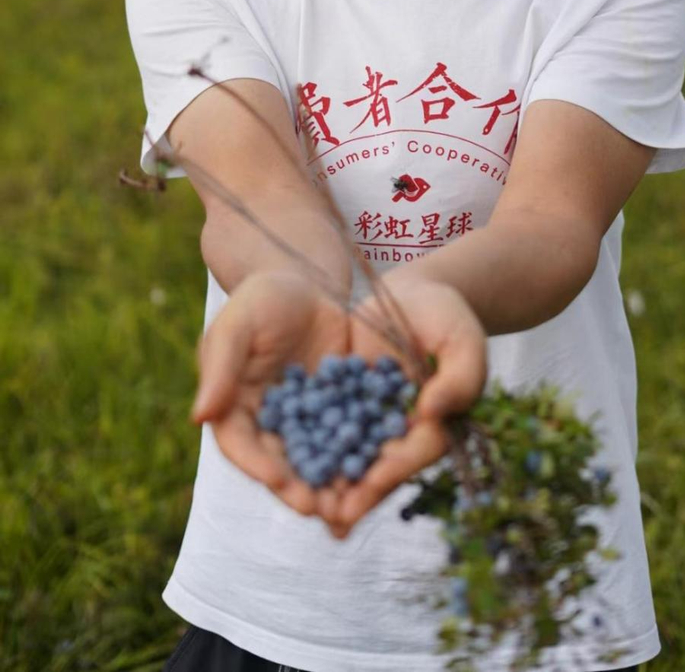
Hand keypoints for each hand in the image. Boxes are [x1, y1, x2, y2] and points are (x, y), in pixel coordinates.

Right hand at [190, 269, 353, 526]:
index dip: (258, 467)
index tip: (279, 483)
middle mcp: (268, 423)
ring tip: (353, 505)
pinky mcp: (339, 410)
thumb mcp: (237, 325)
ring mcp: (305, 420)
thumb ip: (221, 367)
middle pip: (280, 463)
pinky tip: (380, 471)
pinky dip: (362, 457)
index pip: (241, 445)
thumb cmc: (260, 298)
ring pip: (317, 459)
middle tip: (322, 510)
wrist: (306, 280)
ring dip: (332, 485)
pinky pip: (350, 437)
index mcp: (234, 408)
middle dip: (300, 489)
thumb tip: (199, 417)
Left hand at [330, 274, 486, 535]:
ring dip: (330, 482)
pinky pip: (324, 427)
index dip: (395, 469)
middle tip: (333, 516)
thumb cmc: (446, 314)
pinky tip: (284, 462)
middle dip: (358, 493)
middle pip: (381, 467)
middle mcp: (402, 430)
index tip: (372, 484)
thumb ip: (459, 377)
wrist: (412, 293)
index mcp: (436, 423)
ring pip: (350, 456)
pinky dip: (309, 445)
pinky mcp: (344, 402)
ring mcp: (370, 418)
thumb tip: (432, 413)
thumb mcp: (462, 340)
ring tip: (306, 505)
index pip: (417, 452)